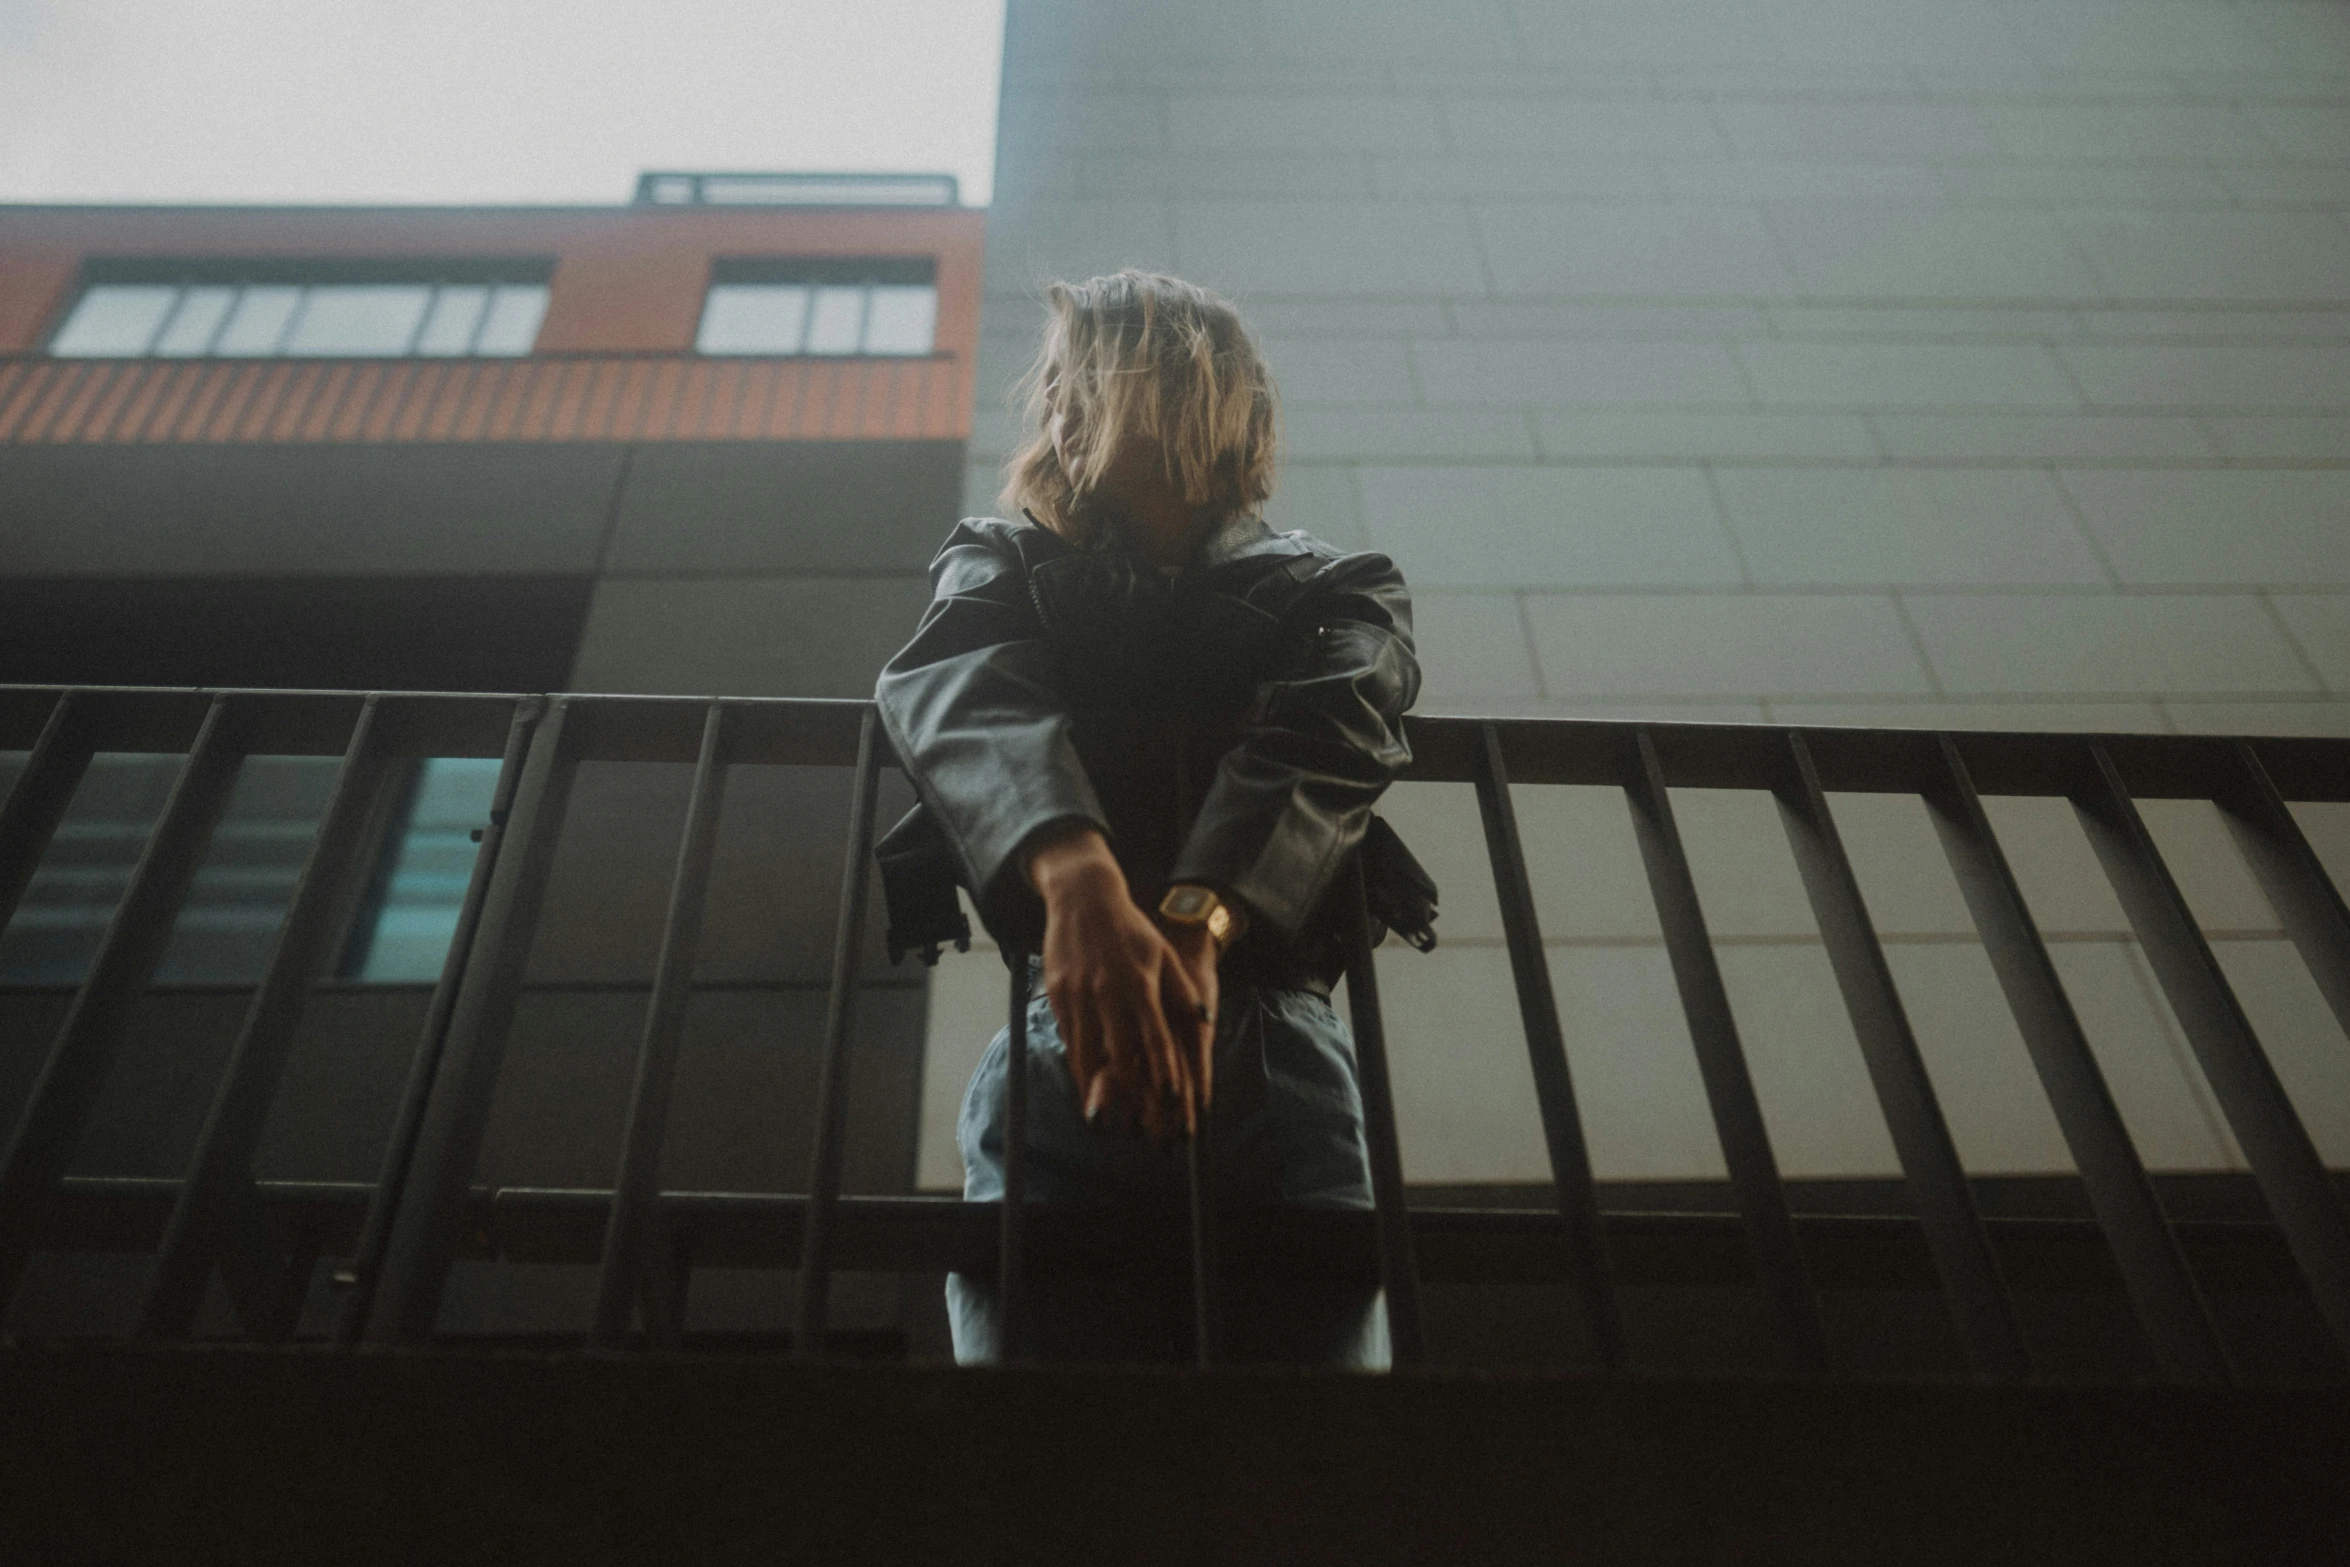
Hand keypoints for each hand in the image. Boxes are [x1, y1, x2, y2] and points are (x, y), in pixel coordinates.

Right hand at [1026, 826, 1206, 1140]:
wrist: (1084, 898)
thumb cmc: (1131, 929)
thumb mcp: (1163, 954)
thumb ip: (1182, 991)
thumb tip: (1205, 1022)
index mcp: (1140, 983)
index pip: (1155, 1037)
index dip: (1163, 1071)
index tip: (1172, 1101)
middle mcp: (1108, 991)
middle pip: (1119, 1053)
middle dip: (1130, 1094)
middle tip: (1138, 1126)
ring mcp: (1079, 993)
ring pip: (1086, 1052)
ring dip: (1095, 1090)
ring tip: (1103, 1122)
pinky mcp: (1058, 994)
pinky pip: (1068, 1038)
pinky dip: (1076, 1066)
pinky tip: (1084, 1087)